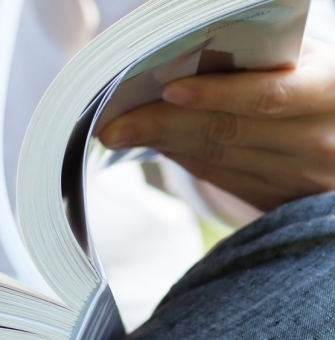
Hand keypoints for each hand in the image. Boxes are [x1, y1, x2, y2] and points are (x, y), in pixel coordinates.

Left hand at [99, 39, 334, 210]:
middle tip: (110, 125)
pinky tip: (153, 144)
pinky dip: (183, 159)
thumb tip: (181, 55)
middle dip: (162, 126)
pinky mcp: (280, 199)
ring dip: (162, 144)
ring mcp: (300, 176)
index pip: (268, 95)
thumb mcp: (309, 61)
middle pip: (228, 133)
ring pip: (218, 159)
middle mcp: (318, 139)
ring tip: (119, 132)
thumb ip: (261, 58)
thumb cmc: (322, 83)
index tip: (170, 90)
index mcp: (330, 92)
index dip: (217, 94)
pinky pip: (221, 179)